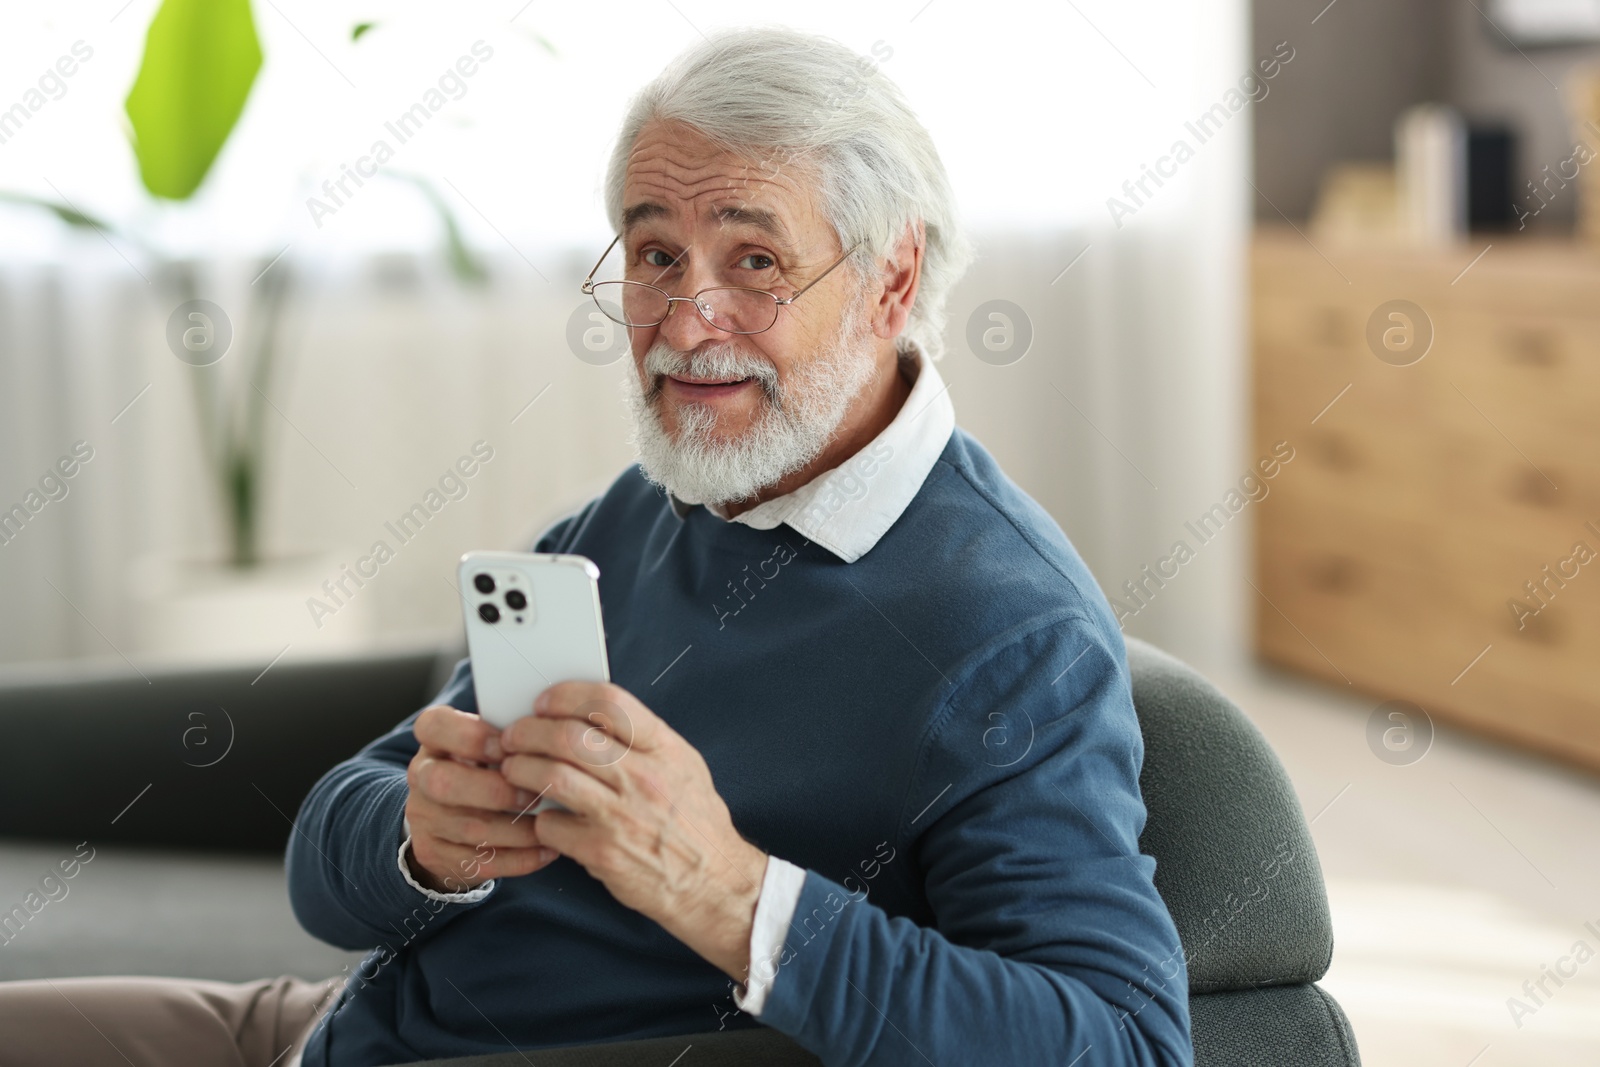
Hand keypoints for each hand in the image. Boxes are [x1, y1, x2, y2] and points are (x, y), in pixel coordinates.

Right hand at [404, 705, 559, 892]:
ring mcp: (424, 819)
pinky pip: (480, 861)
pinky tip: (548, 849)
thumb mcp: (488, 742)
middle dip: (497, 791)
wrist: (450, 816)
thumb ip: (511, 736)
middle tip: (536, 795)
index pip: (434, 727)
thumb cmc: (485, 767)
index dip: (472, 737)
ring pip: (470, 828)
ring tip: (554, 825)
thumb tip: (554, 732)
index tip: (508, 745)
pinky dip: (520, 858)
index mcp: (434, 740)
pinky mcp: (436, 854)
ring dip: (519, 830)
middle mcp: (421, 777)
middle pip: (444, 783)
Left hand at [498, 682, 767, 979]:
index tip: (544, 702)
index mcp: (664, 748)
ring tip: (514, 769)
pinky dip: (539, 818)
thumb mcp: (682, 766)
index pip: (609, 703)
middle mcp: (643, 777)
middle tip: (514, 737)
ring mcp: (622, 816)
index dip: (566, 696)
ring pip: (552, 776)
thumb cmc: (694, 822)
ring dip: (521, 769)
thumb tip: (588, 717)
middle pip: (569, 737)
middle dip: (529, 732)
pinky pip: (551, 824)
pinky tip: (544, 818)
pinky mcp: (602, 852)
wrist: (714, 882)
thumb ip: (642, 740)